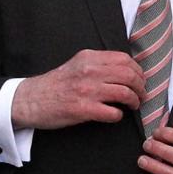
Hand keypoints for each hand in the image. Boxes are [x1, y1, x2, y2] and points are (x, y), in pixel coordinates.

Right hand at [11, 49, 145, 129]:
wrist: (31, 99)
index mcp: (89, 58)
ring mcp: (86, 90)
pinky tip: (115, 115)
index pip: (124, 59)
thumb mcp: (77, 65)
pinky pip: (112, 113)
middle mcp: (89, 71)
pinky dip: (118, 116)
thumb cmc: (56, 84)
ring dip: (134, 101)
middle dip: (141, 86)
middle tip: (142, 94)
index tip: (140, 79)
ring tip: (134, 105)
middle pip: (129, 75)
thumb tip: (125, 70)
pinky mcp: (82, 109)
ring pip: (124, 92)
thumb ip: (98, 64)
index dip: (138, 70)